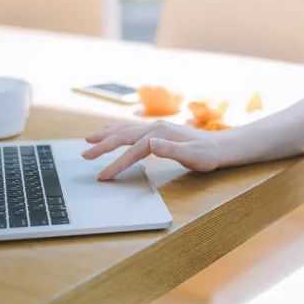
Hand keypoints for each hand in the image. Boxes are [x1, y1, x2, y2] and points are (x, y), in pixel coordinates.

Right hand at [82, 120, 222, 179]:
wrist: (219, 146)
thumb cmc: (207, 155)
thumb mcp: (192, 155)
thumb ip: (171, 149)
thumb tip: (151, 143)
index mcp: (160, 134)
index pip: (133, 150)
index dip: (117, 163)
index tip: (103, 176)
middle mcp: (155, 128)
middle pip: (123, 136)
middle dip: (102, 146)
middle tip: (84, 156)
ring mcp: (155, 128)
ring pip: (125, 130)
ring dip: (106, 135)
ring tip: (88, 139)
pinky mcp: (157, 131)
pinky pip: (131, 130)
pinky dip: (117, 131)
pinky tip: (110, 132)